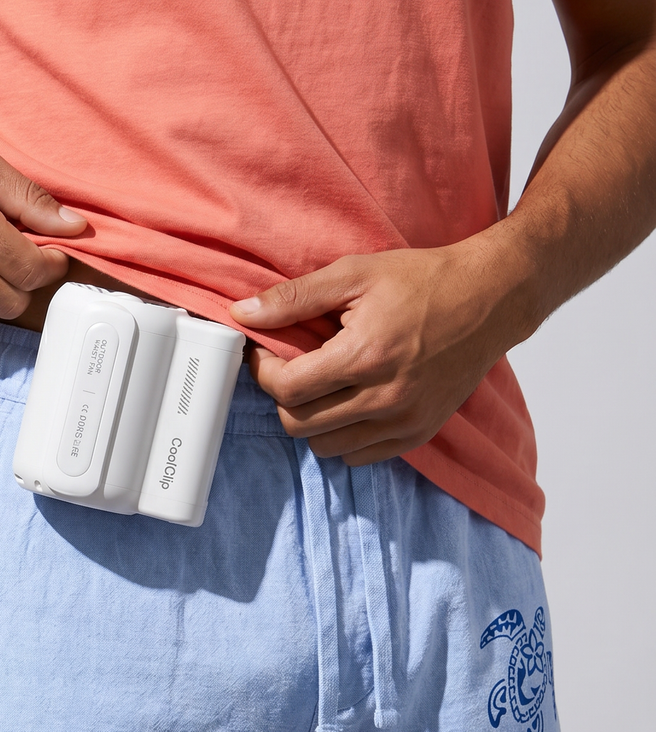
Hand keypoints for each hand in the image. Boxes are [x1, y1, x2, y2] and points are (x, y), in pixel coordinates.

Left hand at [229, 243, 530, 464]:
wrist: (490, 300)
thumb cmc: (423, 281)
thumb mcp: (354, 274)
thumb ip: (294, 298)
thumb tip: (242, 313)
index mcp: (365, 356)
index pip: (286, 389)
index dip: (263, 372)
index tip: (265, 355)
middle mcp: (385, 397)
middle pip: (299, 424)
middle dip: (285, 397)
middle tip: (292, 369)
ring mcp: (404, 421)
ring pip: (326, 447)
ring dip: (312, 421)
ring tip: (323, 386)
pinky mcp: (419, 433)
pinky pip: (359, 457)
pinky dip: (344, 436)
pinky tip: (350, 403)